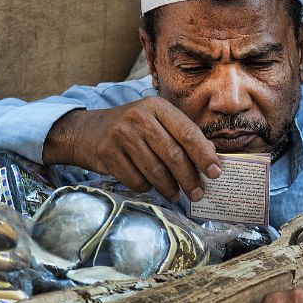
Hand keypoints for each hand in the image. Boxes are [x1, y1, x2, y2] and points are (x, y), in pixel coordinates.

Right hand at [44, 97, 220, 201]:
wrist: (87, 131)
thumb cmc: (130, 128)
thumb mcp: (154, 121)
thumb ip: (180, 134)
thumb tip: (210, 158)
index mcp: (157, 106)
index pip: (187, 132)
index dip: (204, 155)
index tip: (216, 172)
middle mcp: (139, 117)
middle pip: (173, 155)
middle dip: (189, 178)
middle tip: (198, 193)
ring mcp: (121, 136)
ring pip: (155, 171)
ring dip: (170, 188)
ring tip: (176, 195)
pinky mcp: (108, 154)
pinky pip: (136, 180)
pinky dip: (147, 188)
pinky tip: (150, 186)